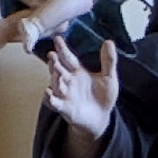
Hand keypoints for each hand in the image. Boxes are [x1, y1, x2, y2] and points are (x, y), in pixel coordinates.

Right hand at [43, 31, 119, 157]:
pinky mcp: (65, 108)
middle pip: (59, 69)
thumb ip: (108, 61)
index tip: (58, 39)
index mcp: (78, 72)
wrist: (101, 119)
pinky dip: (50, 98)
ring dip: (54, 77)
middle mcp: (69, 82)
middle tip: (52, 54)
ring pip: (56, 84)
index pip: (68, 58)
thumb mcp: (109, 77)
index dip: (63, 49)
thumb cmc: (102, 97)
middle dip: (55, 62)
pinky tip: (48, 93)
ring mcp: (65, 95)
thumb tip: (108, 41)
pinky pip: (55, 103)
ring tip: (55, 70)